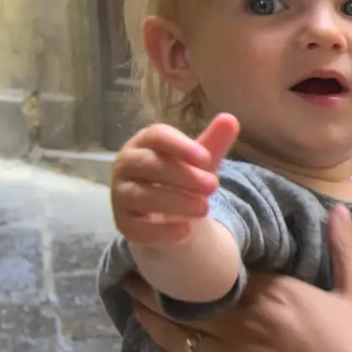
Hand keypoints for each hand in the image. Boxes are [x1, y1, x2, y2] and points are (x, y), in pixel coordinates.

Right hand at [111, 114, 238, 246]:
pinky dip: (160, 231)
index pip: (155, 136)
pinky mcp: (122, 223)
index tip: (206, 158)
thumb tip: (230, 119)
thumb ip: (213, 143)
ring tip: (205, 208)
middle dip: (181, 174)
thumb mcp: (200, 163)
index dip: (179, 145)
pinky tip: (185, 232)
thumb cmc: (182, 180)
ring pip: (140, 196)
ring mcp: (120, 195)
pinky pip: (135, 228)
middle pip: (147, 164)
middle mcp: (126, 166)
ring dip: (174, 201)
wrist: (168, 218)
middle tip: (213, 185)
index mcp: (144, 144)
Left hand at [124, 204, 351, 351]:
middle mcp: (240, 323)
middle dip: (154, 285)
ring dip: (149, 318)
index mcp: (271, 292)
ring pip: (173, 336)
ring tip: (135, 304)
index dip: (194, 259)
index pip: (217, 268)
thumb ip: (343, 249)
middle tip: (137, 272)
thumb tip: (338, 208)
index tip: (177, 247)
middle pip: (183, 299)